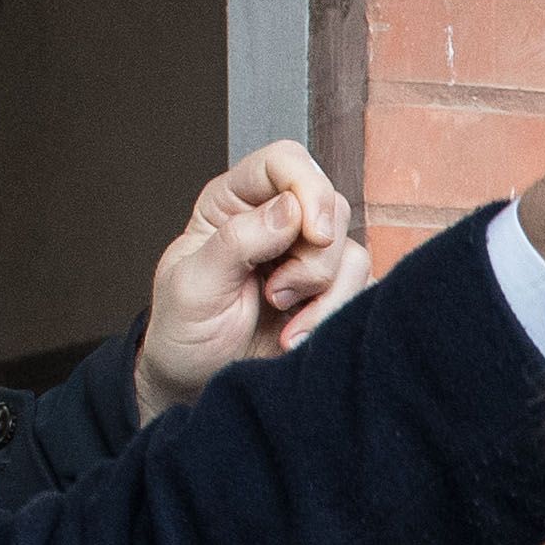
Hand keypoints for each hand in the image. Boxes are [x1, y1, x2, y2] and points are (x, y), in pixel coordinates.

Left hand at [132, 142, 368, 419]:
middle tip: (276, 294)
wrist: (196, 383)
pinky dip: (334, 315)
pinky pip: (361, 288)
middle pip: (329, 206)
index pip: (285, 162)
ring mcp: (305, 257)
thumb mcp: (193, 286)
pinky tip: (296, 337)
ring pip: (351, 250)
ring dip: (323, 293)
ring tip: (283, 320)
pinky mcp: (328, 293)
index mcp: (234, 203)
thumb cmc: (183, 331)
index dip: (308, 187)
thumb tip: (290, 209)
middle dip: (313, 257)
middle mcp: (275, 221)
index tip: (312, 233)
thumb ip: (237, 242)